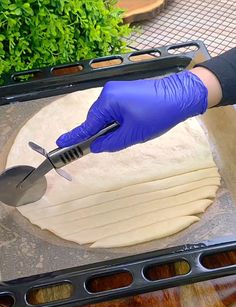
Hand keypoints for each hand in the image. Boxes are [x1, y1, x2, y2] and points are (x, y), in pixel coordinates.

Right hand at [56, 71, 207, 152]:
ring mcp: (117, 90)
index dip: (75, 136)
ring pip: (107, 116)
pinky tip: (131, 126)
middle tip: (112, 144)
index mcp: (108, 101)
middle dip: (102, 133)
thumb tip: (96, 146)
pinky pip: (115, 110)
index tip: (60, 142)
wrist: (181, 95)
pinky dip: (118, 120)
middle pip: (96, 119)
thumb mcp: (133, 134)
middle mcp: (108, 92)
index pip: (87, 124)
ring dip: (112, 127)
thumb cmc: (157, 114)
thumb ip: (111, 143)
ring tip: (130, 133)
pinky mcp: (126, 91)